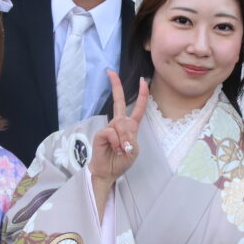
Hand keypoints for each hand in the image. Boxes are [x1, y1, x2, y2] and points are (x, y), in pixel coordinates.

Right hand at [88, 71, 148, 185]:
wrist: (108, 172)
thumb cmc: (121, 161)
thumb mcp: (133, 150)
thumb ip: (130, 137)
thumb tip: (120, 129)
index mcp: (130, 126)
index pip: (137, 108)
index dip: (141, 94)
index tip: (142, 81)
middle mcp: (119, 123)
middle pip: (118, 101)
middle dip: (116, 85)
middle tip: (110, 71)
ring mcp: (109, 127)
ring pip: (120, 125)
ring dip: (124, 140)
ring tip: (121, 151)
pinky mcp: (101, 133)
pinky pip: (112, 132)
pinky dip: (116, 142)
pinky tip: (114, 149)